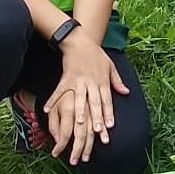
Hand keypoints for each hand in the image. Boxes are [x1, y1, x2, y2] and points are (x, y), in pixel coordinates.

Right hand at [44, 31, 128, 166]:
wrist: (80, 41)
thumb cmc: (96, 55)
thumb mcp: (110, 66)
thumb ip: (117, 81)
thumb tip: (127, 92)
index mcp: (102, 81)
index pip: (107, 101)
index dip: (108, 114)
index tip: (109, 127)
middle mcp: (91, 82)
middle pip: (95, 103)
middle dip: (97, 118)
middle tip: (98, 132)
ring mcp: (78, 81)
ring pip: (80, 99)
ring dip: (80, 111)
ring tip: (79, 124)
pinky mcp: (66, 78)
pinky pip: (59, 91)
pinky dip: (53, 100)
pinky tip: (47, 110)